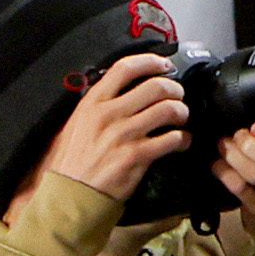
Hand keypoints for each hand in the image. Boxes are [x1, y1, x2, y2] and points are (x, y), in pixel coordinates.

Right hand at [38, 54, 192, 204]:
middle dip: (174, 89)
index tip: (164, 64)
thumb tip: (122, 91)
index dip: (150, 62)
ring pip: (168, 110)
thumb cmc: (73, 161)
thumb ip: (98, 105)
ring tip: (181, 118)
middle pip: (155, 86)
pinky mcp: (137, 156)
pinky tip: (181, 141)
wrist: (71, 194)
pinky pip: (172, 139)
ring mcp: (124, 135)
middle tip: (178, 96)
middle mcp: (109, 114)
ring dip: (182, 112)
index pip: (124, 68)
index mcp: (93, 103)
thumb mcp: (77, 123)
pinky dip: (183, 138)